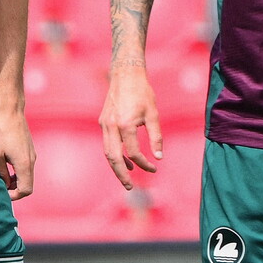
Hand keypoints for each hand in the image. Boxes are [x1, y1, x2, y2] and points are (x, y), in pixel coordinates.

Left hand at [0, 110, 34, 199]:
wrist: (11, 112)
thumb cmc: (1, 131)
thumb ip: (1, 172)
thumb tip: (5, 183)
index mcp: (24, 164)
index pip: (26, 190)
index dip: (15, 195)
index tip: (3, 192)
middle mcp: (32, 161)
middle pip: (28, 185)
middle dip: (16, 189)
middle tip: (1, 186)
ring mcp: (33, 155)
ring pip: (28, 176)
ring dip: (17, 181)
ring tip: (2, 177)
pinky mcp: (30, 150)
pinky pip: (27, 167)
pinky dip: (19, 173)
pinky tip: (7, 167)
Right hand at [99, 66, 162, 188]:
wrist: (125, 75)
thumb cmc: (142, 93)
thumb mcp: (153, 114)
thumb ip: (156, 137)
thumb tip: (159, 157)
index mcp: (126, 125)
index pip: (134, 152)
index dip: (144, 163)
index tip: (154, 168)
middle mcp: (112, 126)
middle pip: (114, 158)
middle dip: (121, 175)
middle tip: (129, 188)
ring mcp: (105, 124)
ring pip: (107, 152)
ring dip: (116, 167)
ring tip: (126, 177)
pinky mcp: (103, 122)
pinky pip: (107, 143)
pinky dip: (113, 154)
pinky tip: (124, 159)